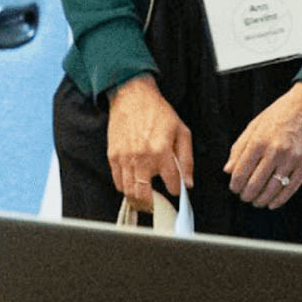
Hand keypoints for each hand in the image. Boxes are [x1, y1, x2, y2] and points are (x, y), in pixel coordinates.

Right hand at [106, 74, 193, 206]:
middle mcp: (142, 158)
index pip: (172, 183)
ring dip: (138, 200)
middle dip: (153, 204)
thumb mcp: (182, 131)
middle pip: (145, 195)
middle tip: (157, 204)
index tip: (175, 190)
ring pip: (129, 192)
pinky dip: (125, 188)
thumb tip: (188, 182)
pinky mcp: (113, 156)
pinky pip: (117, 182)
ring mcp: (125, 158)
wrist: (133, 97)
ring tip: (145, 200)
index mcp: (162, 151)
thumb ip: (186, 159)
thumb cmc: (158, 112)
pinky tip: (133, 185)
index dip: (176, 190)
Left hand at [225, 82, 301, 208]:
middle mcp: (275, 150)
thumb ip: (239, 147)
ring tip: (257, 201)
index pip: (241, 172)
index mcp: (259, 140)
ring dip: (262, 200)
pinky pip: (291, 188)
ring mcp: (293, 158)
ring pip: (273, 189)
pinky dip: (280, 200)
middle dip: (247, 195)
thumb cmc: (282, 112)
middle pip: (255, 184)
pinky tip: (273, 203)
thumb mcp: (255, 124)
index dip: (235, 185)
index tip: (235, 188)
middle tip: (245, 197)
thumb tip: (228, 170)